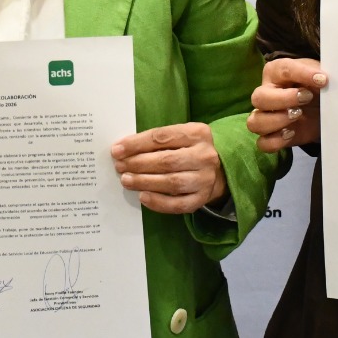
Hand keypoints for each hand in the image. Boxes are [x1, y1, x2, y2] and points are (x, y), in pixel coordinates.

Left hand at [112, 122, 227, 213]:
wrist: (220, 168)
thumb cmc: (191, 149)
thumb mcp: (181, 136)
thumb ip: (157, 140)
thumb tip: (123, 149)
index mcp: (197, 133)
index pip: (162, 137)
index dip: (137, 144)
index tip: (117, 150)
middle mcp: (205, 156)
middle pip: (166, 160)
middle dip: (138, 164)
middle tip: (119, 166)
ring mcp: (205, 179)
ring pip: (172, 182)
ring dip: (144, 182)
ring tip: (126, 180)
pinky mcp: (203, 198)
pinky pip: (178, 204)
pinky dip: (158, 202)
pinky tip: (143, 197)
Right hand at [247, 57, 327, 153]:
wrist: (321, 108)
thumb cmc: (315, 86)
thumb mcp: (320, 74)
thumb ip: (319, 74)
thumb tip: (323, 80)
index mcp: (275, 72)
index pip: (282, 69)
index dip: (302, 73)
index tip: (322, 79)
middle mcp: (266, 94)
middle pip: (259, 98)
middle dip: (283, 99)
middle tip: (307, 98)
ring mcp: (265, 117)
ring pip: (254, 122)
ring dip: (275, 121)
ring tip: (297, 116)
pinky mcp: (273, 136)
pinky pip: (263, 143)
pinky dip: (275, 141)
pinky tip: (291, 133)